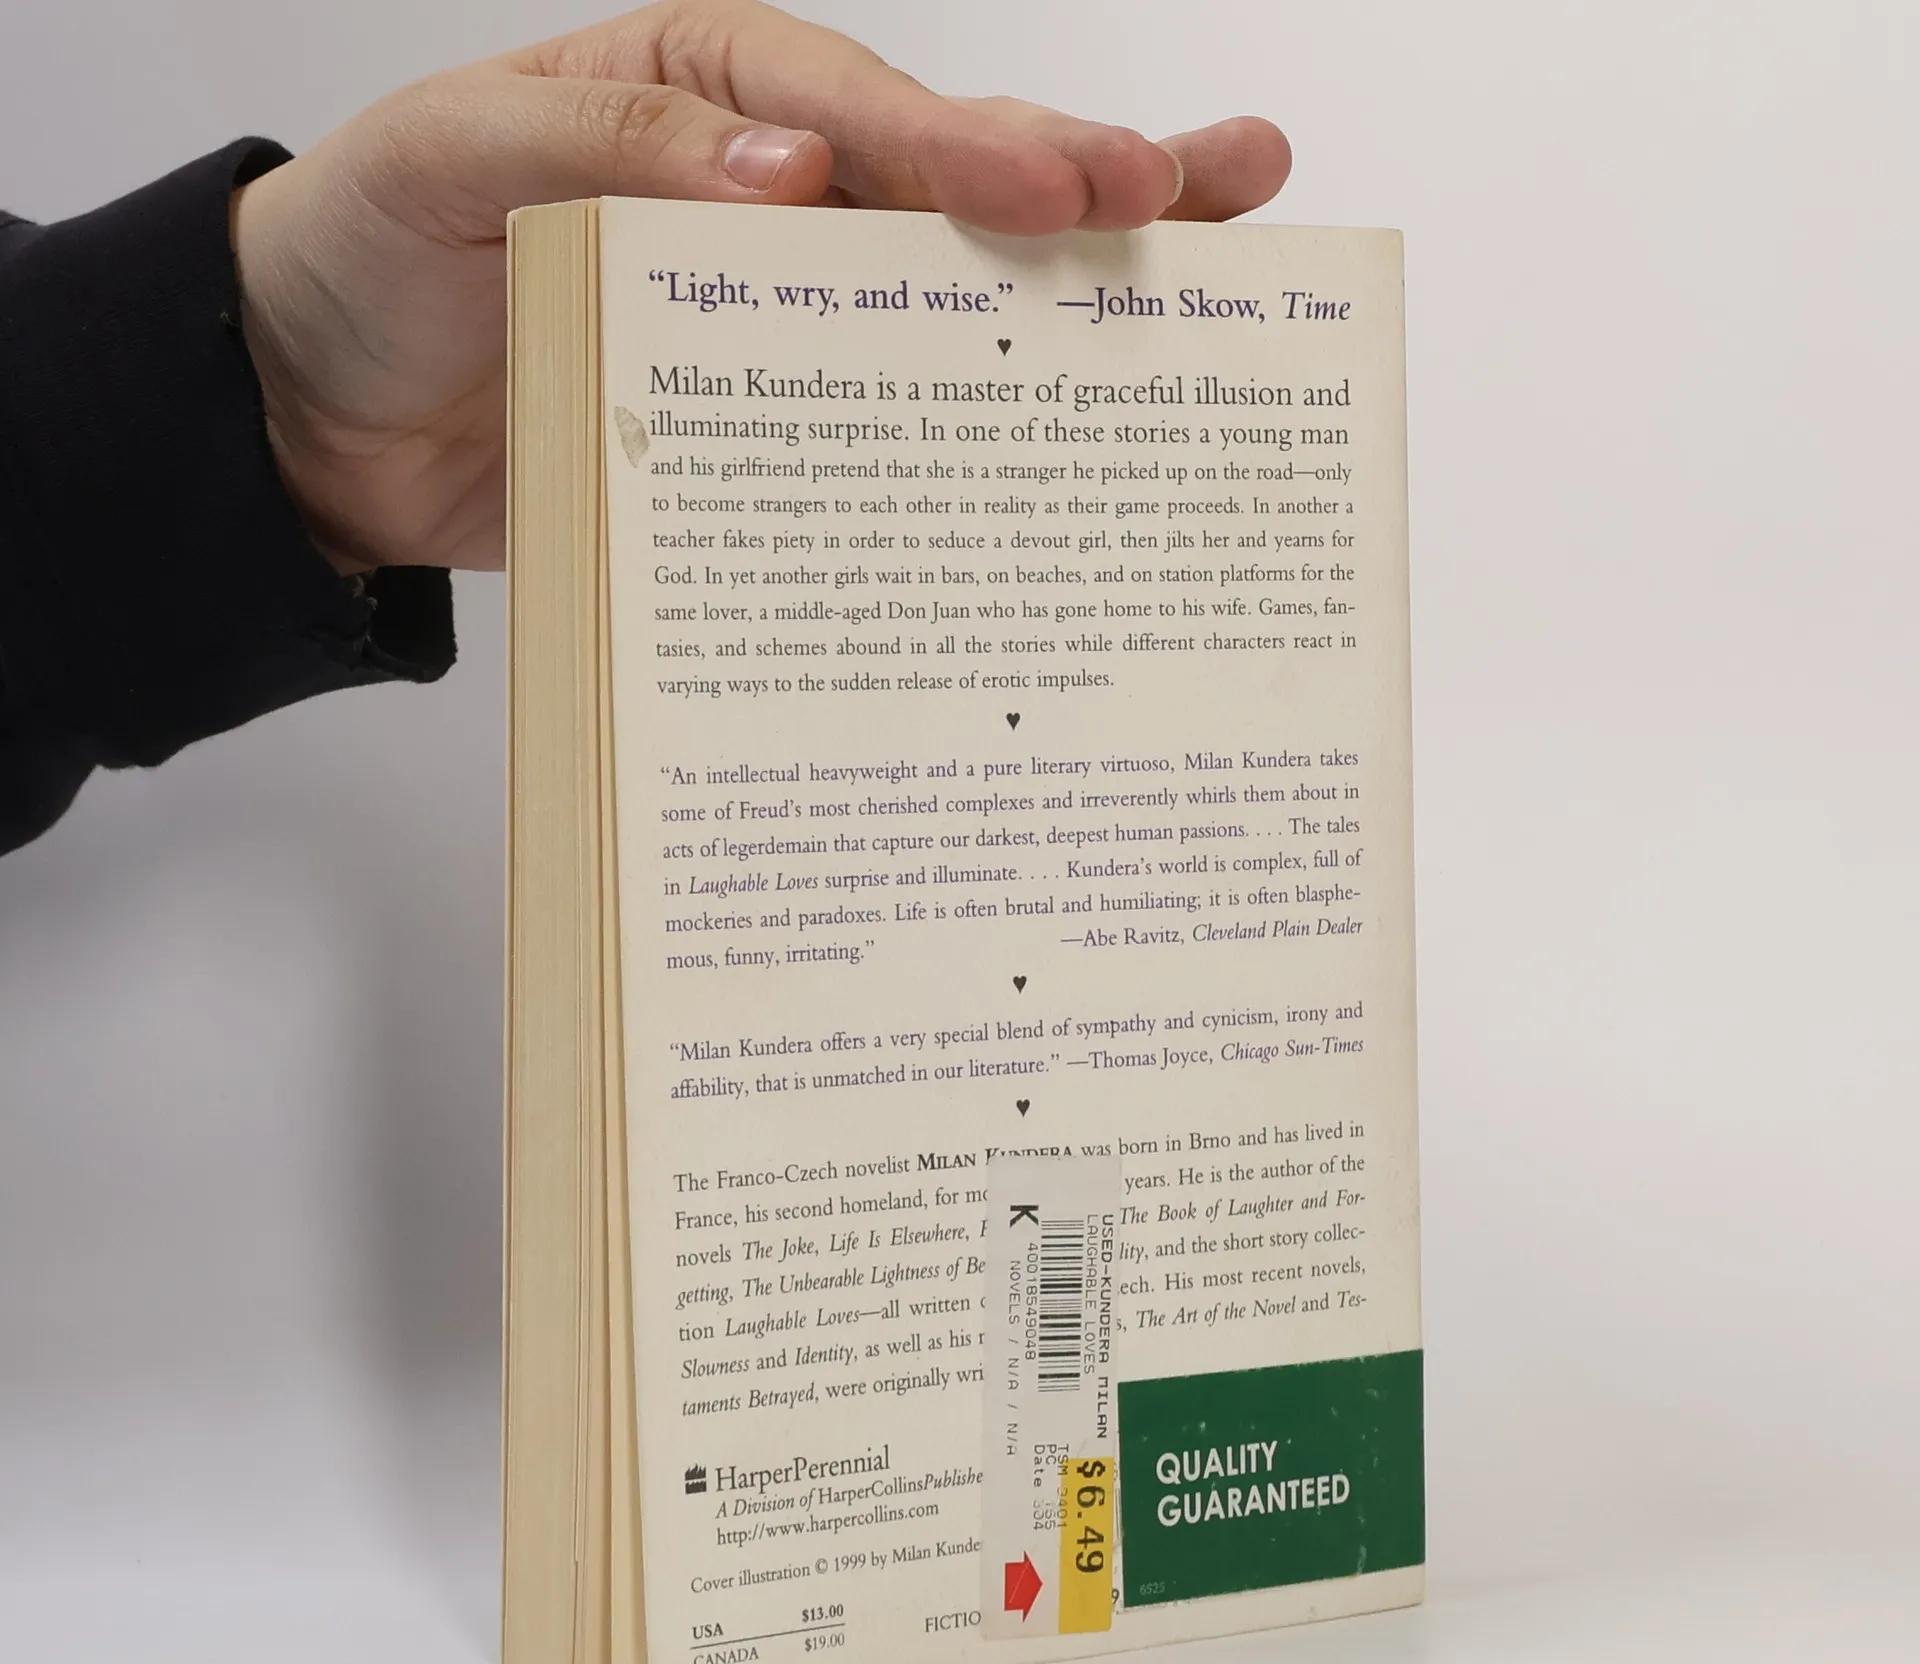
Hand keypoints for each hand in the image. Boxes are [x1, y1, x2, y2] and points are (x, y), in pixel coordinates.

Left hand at [233, 0, 1291, 573]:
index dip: (967, 145)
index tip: (1071, 188)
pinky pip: (881, 415)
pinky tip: (1069, 422)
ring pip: (942, 291)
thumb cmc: (362, 260)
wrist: (312, 426)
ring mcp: (773, 311)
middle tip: (1207, 188)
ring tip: (1210, 261)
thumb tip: (788, 171)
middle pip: (941, 177)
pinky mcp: (765, 421)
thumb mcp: (448, 162)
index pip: (854, 106)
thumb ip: (607, 147)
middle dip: (1078, 179)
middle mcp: (759, 191)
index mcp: (698, 91)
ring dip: (1071, 287)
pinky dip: (974, 423)